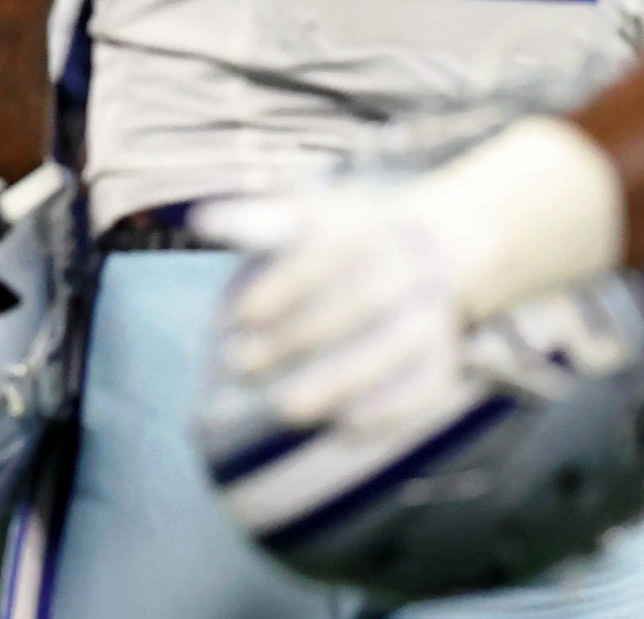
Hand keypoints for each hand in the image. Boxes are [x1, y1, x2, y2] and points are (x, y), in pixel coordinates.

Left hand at [203, 184, 468, 433]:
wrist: (435, 250)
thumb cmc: (346, 236)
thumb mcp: (308, 215)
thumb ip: (258, 221)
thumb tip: (201, 220)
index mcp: (373, 223)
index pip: (332, 249)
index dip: (285, 284)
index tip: (238, 315)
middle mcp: (412, 264)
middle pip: (365, 298)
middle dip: (300, 334)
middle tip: (239, 363)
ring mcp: (433, 312)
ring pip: (396, 345)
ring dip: (341, 379)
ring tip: (283, 408)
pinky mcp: (442, 358)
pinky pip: (425, 387)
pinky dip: (389, 411)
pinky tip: (342, 428)